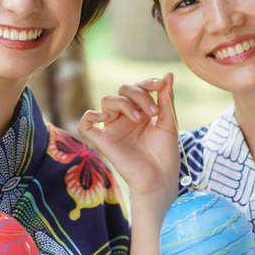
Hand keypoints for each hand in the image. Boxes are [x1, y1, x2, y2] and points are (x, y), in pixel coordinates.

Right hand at [78, 73, 179, 198]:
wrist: (160, 180)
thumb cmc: (165, 154)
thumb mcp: (169, 122)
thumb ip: (166, 99)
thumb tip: (168, 74)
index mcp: (140, 112)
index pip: (137, 88)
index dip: (146, 83)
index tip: (160, 85)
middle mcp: (124, 118)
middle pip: (122, 90)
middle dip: (139, 94)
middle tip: (153, 112)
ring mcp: (112, 128)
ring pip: (106, 100)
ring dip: (124, 103)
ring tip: (138, 118)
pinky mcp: (102, 141)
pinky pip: (85, 124)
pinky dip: (90, 115)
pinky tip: (105, 118)